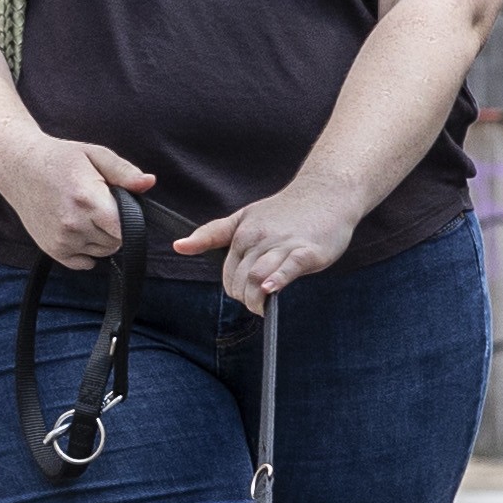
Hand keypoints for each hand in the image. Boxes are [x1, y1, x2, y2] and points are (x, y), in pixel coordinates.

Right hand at [0, 138, 153, 271]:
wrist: (19, 167)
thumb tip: (149, 182)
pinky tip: (77, 229)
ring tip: (85, 215)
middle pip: (116, 242)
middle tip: (99, 206)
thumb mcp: (95, 155)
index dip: (129, 219)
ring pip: (101, 253)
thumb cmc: (60, 159)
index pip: (126, 229)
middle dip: (114, 227)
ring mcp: (61, 240)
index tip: (118, 205)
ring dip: (100, 239)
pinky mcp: (52, 250)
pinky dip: (86, 251)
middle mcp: (74, 224)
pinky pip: (83, 263)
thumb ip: (124, 172)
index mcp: (88, 199)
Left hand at [172, 181, 354, 314]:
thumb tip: (178, 246)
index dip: (234, 289)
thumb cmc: (284, 210)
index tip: (244, 295)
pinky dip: (276, 281)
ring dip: (255, 299)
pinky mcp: (307, 251)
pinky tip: (270, 291)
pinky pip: (288, 268)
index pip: (228, 273)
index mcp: (243, 233)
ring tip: (263, 308)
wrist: (325, 194)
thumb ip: (212, 234)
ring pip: (257, 276)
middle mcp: (260, 239)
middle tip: (256, 305)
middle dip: (244, 298)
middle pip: (241, 279)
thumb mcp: (243, 218)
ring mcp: (284, 244)